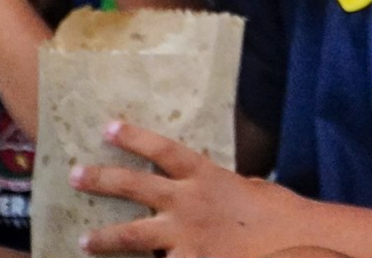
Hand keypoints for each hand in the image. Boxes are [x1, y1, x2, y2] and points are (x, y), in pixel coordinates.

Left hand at [72, 121, 303, 257]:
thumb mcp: (252, 190)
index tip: (108, 128)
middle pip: (134, 186)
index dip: (134, 138)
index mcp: (207, 177)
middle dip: (101, 180)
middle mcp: (188, 202)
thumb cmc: (281, 214)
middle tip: (74, 175)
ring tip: (83, 239)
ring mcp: (184, 236)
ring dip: (103, 237)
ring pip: (131, 236)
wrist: (296, 242)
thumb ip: (226, 188)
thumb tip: (220, 191)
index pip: (163, 150)